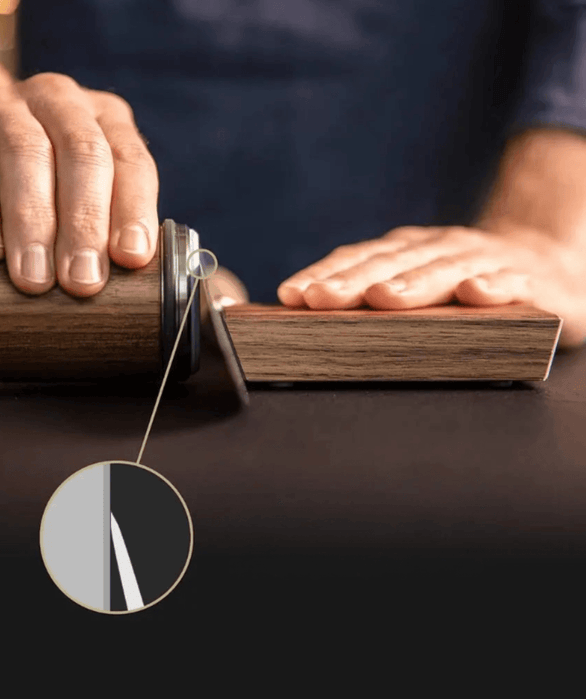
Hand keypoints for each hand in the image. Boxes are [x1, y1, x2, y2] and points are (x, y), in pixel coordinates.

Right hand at [0, 71, 157, 296]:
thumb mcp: (82, 191)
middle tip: (84, 282)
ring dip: (34, 223)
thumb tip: (123, 285)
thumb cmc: (41, 180)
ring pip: (25, 153)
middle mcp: (58, 100)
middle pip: (82, 153)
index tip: (132, 258)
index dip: (133, 209)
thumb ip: (107, 223)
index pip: (130, 160)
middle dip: (86, 223)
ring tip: (36, 279)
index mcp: (106, 117)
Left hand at [277, 224, 585, 346]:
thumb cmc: (461, 284)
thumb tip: (313, 315)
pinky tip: (477, 294)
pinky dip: (493, 285)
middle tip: (320, 299)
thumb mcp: (415, 284)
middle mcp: (435, 247)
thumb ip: (376, 295)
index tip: (291, 294)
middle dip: (352, 281)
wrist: (542, 263)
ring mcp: (479, 258)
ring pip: (442, 269)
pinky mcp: (523, 276)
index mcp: (404, 251)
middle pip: (389, 264)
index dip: (324, 274)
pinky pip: (509, 280)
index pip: (356, 259)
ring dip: (412, 284)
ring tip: (383, 299)